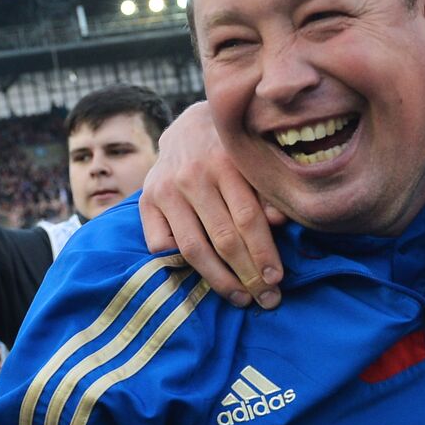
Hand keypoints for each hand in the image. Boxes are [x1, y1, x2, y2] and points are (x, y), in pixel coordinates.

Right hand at [139, 102, 285, 307]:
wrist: (190, 126)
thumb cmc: (235, 151)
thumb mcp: (255, 161)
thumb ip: (267, 191)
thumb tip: (279, 222)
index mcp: (226, 163)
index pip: (247, 218)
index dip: (263, 252)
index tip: (277, 278)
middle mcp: (192, 176)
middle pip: (223, 238)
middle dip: (247, 274)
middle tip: (266, 298)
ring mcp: (165, 189)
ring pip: (193, 248)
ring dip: (218, 280)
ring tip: (240, 298)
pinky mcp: (146, 200)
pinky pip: (161, 245)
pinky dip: (179, 266)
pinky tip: (203, 278)